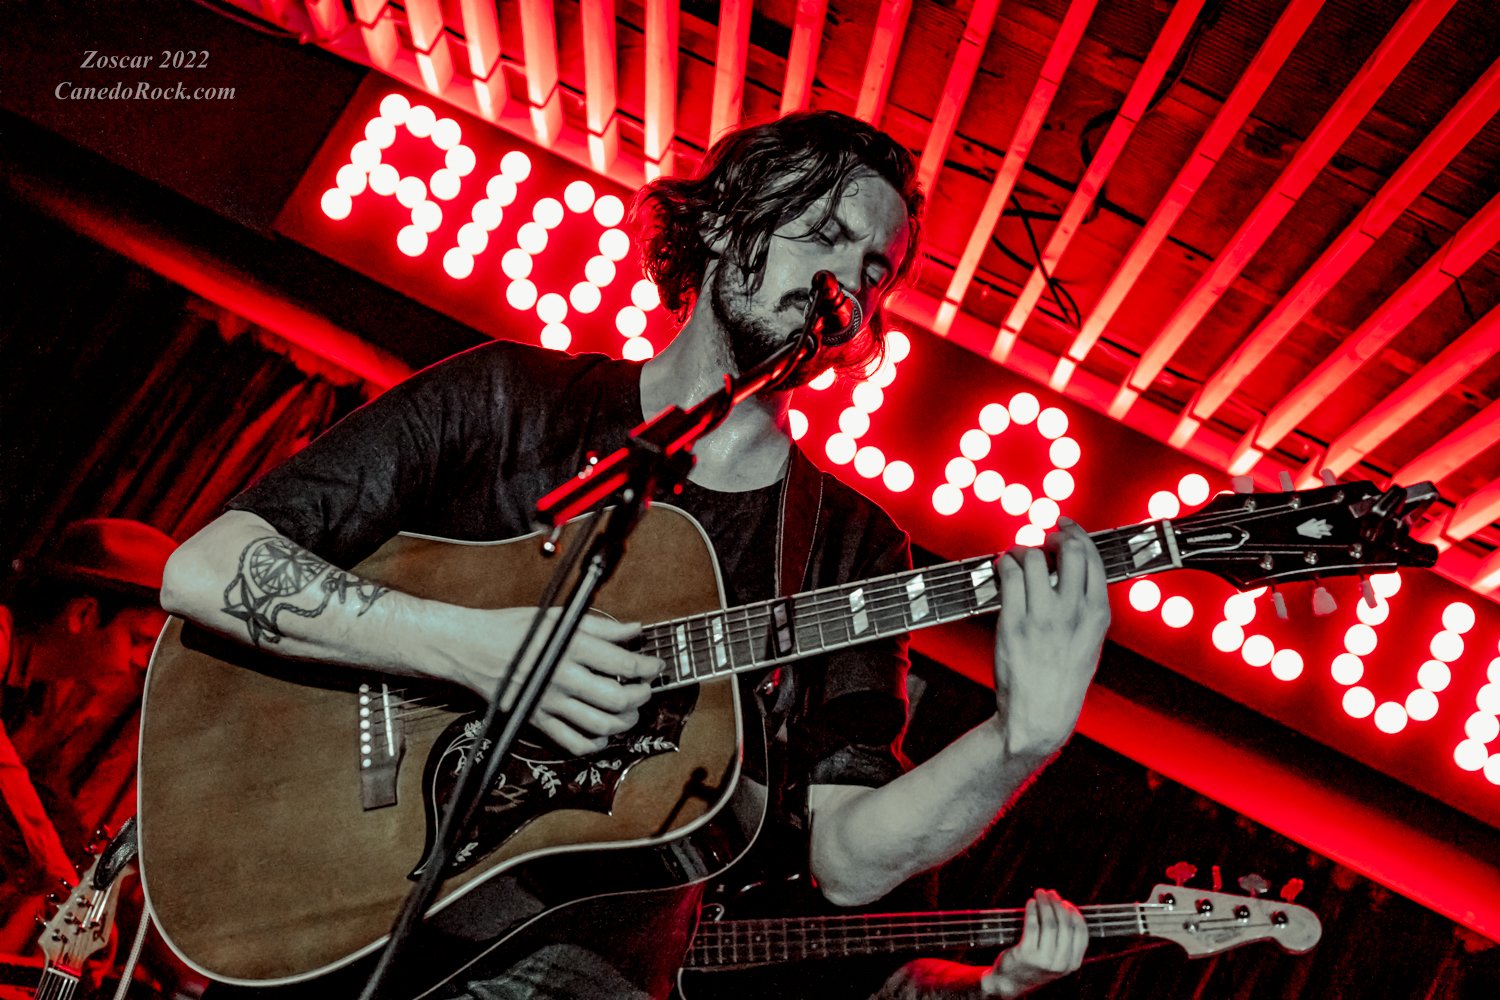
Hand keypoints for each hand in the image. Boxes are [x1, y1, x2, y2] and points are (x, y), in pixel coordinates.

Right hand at [445, 607, 662, 755]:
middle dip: (642, 696)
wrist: (471, 648)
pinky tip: (603, 734)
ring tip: (631, 712)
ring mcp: (550, 703)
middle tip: (646, 689)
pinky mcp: (538, 720)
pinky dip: (596, 744)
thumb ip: (601, 626)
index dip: (648, 667)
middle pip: (618, 698)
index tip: (655, 666)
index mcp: (570, 647)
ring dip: (626, 722)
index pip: (623, 663)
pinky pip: (573, 743)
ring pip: (601, 725)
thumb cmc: (514, 628)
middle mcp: (562, 677)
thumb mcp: (560, 617)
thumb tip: (635, 629)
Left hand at [982, 889, 1087, 997]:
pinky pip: (1032, 926)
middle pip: (1065, 926)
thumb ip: (1064, 941)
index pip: (1081, 934)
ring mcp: (1043, 960)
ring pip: (1049, 924)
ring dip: (1045, 904)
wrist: (1010, 981)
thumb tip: (1065, 907)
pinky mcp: (1026, 954)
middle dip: (1058, 905)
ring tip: (1040, 894)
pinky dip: (1032, 911)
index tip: (1066, 903)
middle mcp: (1060, 964)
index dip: (1074, 914)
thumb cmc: (1034, 964)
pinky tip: (1030, 903)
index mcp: (1072, 964)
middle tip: (1051, 893)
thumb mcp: (1056, 958)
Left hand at [992, 518, 1108, 755]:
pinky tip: (1002, 569)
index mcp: (1097, 615)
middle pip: (1069, 549)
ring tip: (1017, 558)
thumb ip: (1085, 606)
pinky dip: (1004, 564)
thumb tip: (1071, 569)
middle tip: (1041, 540)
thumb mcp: (1090, 642)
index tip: (1065, 527)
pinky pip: (1009, 576)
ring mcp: (1042, 616)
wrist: (1040, 715)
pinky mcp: (1014, 622)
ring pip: (1034, 558)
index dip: (1077, 534)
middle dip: (1053, 536)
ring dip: (1023, 550)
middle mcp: (1073, 612)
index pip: (1093, 558)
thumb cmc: (1063, 680)